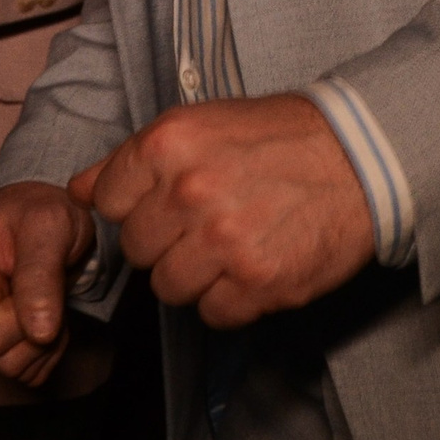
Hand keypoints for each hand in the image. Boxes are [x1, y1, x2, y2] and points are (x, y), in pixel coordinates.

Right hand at [0, 181, 95, 387]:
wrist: (48, 216)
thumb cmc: (43, 211)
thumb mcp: (49, 224)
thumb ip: (41, 274)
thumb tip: (39, 331)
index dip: (28, 318)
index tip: (43, 279)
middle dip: (39, 330)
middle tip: (51, 287)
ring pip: (11, 369)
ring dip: (46, 341)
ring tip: (48, 297)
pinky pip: (24, 373)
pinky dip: (46, 351)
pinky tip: (45, 313)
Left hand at [73, 93, 373, 329]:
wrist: (361, 157)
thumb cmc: (278, 137)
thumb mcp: (199, 124)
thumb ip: (132, 159)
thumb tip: (78, 188)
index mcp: (167, 145)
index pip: (107, 201)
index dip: (135, 205)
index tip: (164, 202)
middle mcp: (189, 193)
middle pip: (136, 249)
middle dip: (165, 241)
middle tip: (206, 221)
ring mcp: (223, 243)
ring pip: (168, 288)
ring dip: (194, 274)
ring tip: (230, 245)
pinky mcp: (257, 284)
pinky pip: (212, 314)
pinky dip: (229, 299)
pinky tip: (252, 267)